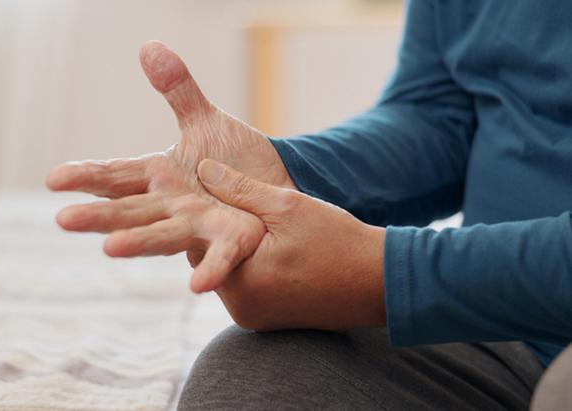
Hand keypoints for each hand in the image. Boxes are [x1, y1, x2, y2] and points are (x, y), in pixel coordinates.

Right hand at [46, 42, 294, 291]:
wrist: (276, 186)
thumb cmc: (234, 159)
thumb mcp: (205, 121)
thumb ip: (177, 90)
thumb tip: (148, 47)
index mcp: (157, 177)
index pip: (114, 175)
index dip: (85, 176)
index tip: (53, 178)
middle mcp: (168, 206)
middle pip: (127, 210)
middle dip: (96, 216)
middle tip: (63, 219)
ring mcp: (196, 226)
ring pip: (162, 235)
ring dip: (138, 243)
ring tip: (110, 249)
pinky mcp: (231, 241)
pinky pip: (219, 258)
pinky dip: (209, 270)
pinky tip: (197, 286)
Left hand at [197, 159, 386, 330]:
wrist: (380, 282)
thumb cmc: (336, 241)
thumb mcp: (287, 206)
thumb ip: (240, 189)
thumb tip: (202, 168)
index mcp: (240, 282)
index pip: (200, 245)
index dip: (210, 219)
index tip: (222, 200)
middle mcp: (241, 309)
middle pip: (213, 262)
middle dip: (225, 238)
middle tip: (246, 214)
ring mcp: (254, 319)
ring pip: (231, 275)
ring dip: (241, 254)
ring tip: (264, 233)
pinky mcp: (268, 323)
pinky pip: (249, 289)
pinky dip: (256, 270)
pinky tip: (277, 253)